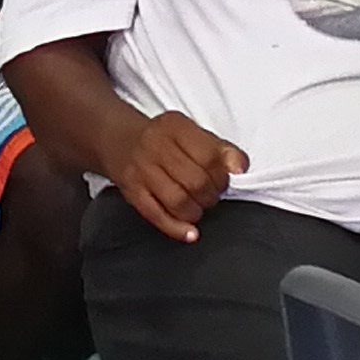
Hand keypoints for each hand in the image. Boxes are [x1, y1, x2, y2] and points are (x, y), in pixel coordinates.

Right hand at [109, 109, 247, 239]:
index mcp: (175, 127)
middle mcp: (155, 146)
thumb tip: (241, 167)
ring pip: (177, 200)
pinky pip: (156, 215)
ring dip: (196, 211)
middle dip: (211, 195)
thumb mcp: (189, 131)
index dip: (223, 175)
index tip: (224, 181)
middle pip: (195, 181)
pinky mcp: (131, 192)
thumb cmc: (162, 138)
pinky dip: (176, 228)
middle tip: (211, 196)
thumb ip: (218, 148)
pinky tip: (190, 232)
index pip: (209, 156)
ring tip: (199, 208)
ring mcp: (141, 170)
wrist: (119, 140)